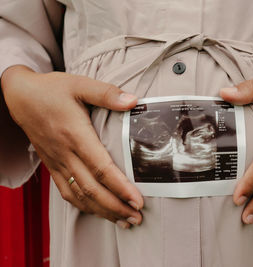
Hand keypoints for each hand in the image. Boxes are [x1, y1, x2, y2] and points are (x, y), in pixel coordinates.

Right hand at [1, 66, 143, 228]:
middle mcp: (65, 154)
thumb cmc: (52, 90)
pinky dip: (84, 205)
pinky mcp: (53, 166)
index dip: (120, 187)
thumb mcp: (80, 84)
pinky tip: (99, 211)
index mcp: (75, 135)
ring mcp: (58, 163)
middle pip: (92, 189)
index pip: (101, 168)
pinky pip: (67, 192)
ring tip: (124, 221)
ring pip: (80, 195)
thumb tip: (134, 101)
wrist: (20, 96)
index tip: (137, 200)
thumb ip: (107, 94)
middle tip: (137, 217)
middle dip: (116, 207)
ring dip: (103, 211)